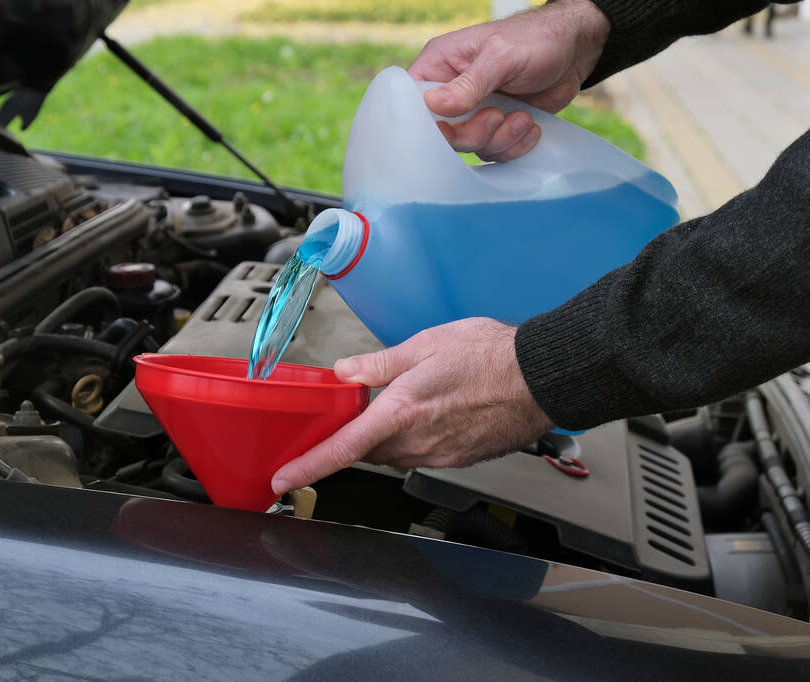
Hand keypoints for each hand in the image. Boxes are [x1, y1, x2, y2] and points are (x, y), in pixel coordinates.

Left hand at [271, 318, 554, 494]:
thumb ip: (378, 363)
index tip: (283, 478)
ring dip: (385, 437)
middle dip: (353, 438)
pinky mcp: (458, 459)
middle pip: (366, 452)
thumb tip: (346, 371)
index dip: (308, 466)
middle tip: (351, 414)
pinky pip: (421, 455)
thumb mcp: (426, 344)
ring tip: (400, 405)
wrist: (543, 377)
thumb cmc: (492, 356)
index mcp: (402, 412)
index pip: (342, 448)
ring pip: (393, 455)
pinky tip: (429, 414)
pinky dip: (413, 440)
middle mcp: (418, 441)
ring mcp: (440, 454)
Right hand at [408, 0, 609, 160]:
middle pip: (442, 134)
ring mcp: (474, 112)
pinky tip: (531, 127)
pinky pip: (494, 152)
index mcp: (440, 66)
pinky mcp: (496, 127)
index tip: (450, 126)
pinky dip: (514, 146)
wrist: (575, 49)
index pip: (412, 102)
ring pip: (471, 147)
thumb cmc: (535, 38)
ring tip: (523, 118)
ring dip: (500, 139)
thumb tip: (432, 106)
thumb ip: (468, 84)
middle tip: (498, 116)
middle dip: (473, 133)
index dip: (425, 122)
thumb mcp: (501, 56)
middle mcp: (452, 92)